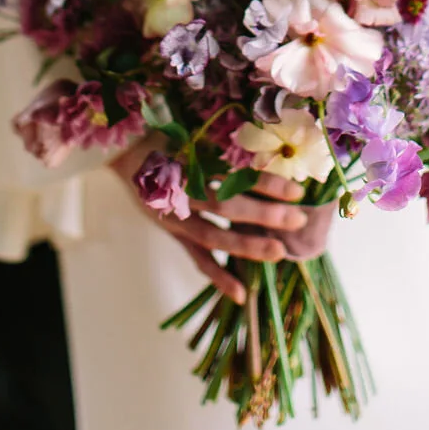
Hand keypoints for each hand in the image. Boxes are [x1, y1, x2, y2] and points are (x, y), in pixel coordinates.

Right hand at [108, 141, 319, 304]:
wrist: (130, 152)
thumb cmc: (174, 138)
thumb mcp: (199, 135)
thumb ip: (229, 147)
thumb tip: (274, 151)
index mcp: (192, 163)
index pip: (234, 174)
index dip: (265, 182)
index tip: (297, 190)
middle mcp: (184, 192)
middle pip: (227, 205)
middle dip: (264, 214)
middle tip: (298, 219)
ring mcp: (177, 217)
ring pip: (214, 235)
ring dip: (247, 245)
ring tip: (280, 253)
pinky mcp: (175, 233)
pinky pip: (197, 258)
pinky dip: (218, 276)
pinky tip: (242, 294)